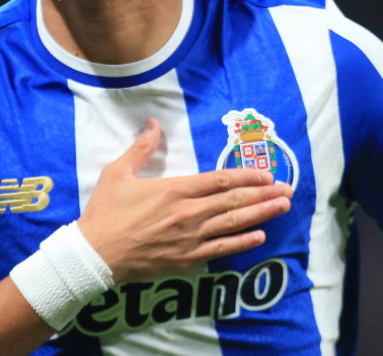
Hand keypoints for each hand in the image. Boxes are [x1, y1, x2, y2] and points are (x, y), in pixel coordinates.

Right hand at [76, 118, 292, 283]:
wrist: (95, 254)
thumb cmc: (105, 212)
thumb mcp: (117, 173)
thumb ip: (140, 149)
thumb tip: (152, 123)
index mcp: (173, 190)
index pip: (219, 180)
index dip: (246, 176)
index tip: (266, 173)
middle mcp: (187, 213)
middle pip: (234, 201)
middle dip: (263, 194)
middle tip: (288, 188)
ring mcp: (189, 238)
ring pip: (233, 224)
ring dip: (261, 214)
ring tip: (282, 206)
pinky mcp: (186, 259)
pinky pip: (221, 249)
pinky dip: (242, 242)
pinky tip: (260, 236)